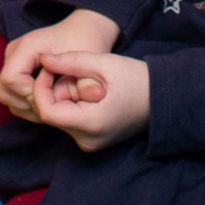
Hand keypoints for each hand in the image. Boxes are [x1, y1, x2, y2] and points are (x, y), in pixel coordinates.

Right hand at [0, 8, 118, 119]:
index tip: (54, 96)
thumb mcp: (90, 62)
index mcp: (27, 46)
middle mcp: (14, 51)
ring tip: (53, 104)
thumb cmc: (85, 42)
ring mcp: (11, 59)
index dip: (30, 95)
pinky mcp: (15, 68)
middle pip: (4, 91)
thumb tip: (94, 96)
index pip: (10, 80)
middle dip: (28, 104)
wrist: (84, 29)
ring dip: (27, 107)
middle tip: (54, 105)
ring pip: (6, 96)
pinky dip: (27, 104)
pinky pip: (11, 94)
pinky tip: (49, 101)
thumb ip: (89, 81)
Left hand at [28, 50, 150, 151]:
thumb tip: (42, 59)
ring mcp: (90, 144)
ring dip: (65, 97)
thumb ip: (70, 61)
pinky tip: (89, 92)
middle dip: (55, 90)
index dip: (40, 88)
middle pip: (53, 115)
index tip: (49, 69)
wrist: (163, 99)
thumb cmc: (137, 79)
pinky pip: (72, 122)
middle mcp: (88, 141)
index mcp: (91, 125)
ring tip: (85, 80)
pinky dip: (73, 105)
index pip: (46, 112)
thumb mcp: (103, 64)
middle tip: (72, 71)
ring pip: (61, 118)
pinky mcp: (93, 141)